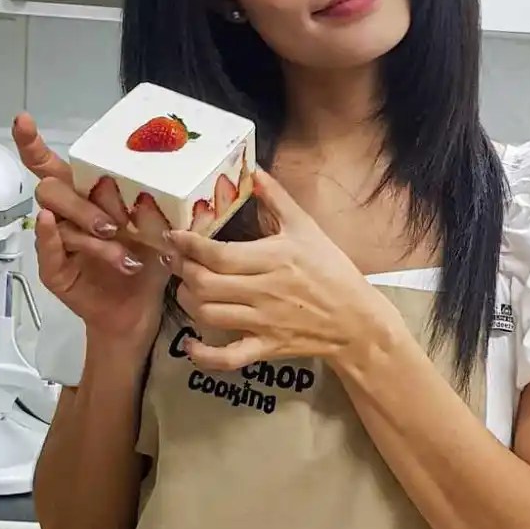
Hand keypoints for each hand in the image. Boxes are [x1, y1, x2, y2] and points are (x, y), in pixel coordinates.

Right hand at [12, 112, 171, 357]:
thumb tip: (150, 180)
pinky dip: (50, 237)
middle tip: (115, 225)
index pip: (50, 165)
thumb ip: (145, 203)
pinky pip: (47, 250)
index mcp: (85, 197)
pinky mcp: (54, 270)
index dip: (32, 143)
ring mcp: (55, 242)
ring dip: (91, 235)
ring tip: (125, 256)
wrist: (140, 309)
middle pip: (52, 190)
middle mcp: (65, 215)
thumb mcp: (153, 227)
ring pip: (58, 222)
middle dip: (83, 204)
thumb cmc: (146, 261)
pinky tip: (54, 227)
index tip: (22, 120)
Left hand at [168, 168, 390, 372]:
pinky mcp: (265, 347)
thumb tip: (254, 170)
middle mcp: (264, 291)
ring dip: (187, 301)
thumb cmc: (332, 271)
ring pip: (208, 315)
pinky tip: (190, 343)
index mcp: (274, 259)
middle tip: (175, 260)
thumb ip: (277, 198)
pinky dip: (202, 355)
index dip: (189, 245)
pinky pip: (227, 358)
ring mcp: (263, 322)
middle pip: (205, 284)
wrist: (356, 320)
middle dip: (182, 270)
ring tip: (185, 287)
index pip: (218, 254)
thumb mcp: (307, 228)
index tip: (173, 236)